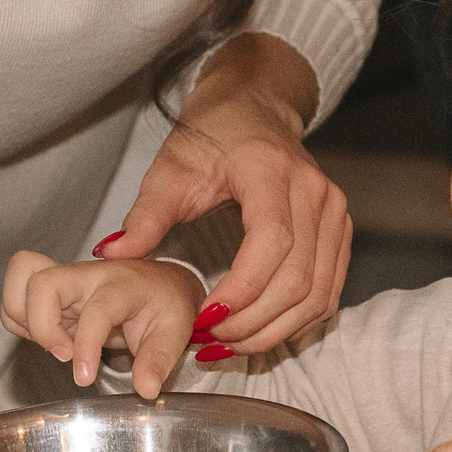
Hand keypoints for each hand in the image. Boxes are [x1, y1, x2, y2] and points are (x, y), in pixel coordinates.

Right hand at [2, 250, 203, 397]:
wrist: (159, 284)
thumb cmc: (165, 304)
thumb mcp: (175, 331)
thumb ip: (159, 359)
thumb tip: (145, 389)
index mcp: (123, 284)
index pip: (96, 309)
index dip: (86, 344)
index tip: (84, 377)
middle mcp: (88, 275)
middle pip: (42, 281)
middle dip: (41, 326)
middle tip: (64, 355)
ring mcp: (65, 279)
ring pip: (20, 280)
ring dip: (25, 320)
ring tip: (57, 345)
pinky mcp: (50, 290)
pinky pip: (16, 297)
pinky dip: (20, 321)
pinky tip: (50, 339)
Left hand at [99, 33, 349, 352]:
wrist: (255, 108)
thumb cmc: (212, 134)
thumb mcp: (170, 168)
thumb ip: (145, 215)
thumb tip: (112, 254)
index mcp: (271, 171)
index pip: (272, 242)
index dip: (242, 290)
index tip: (204, 316)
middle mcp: (314, 192)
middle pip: (298, 279)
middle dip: (252, 323)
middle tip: (209, 340)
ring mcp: (333, 213)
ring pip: (318, 294)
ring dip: (273, 331)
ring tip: (228, 343)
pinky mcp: (339, 232)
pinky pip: (327, 292)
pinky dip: (294, 322)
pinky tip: (257, 331)